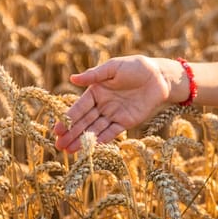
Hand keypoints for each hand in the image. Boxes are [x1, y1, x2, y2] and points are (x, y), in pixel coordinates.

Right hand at [53, 56, 177, 151]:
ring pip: (95, 129)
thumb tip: (72, 78)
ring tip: (69, 151)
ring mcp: (113, 115)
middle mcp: (101, 105)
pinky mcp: (126, 122)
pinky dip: (102, 140)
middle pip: (84, 122)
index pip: (79, 108)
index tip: (57, 129)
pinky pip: (112, 133)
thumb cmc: (135, 67)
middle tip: (58, 146)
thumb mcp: (113, 68)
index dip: (68, 119)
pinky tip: (91, 148)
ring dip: (82, 140)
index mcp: (95, 92)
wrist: (160, 77)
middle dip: (71, 134)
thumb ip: (94, 75)